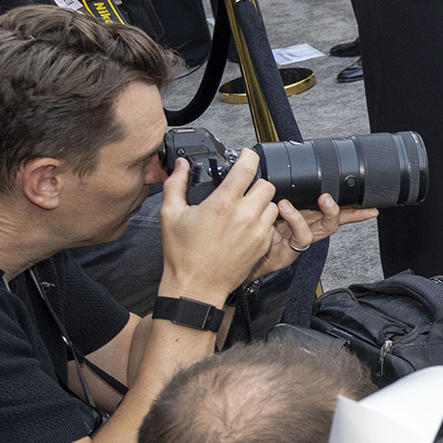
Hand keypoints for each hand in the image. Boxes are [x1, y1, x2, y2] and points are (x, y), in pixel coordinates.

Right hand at [158, 151, 280, 304]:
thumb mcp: (170, 215)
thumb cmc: (182, 255)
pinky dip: (262, 221)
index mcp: (223, 204)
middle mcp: (245, 215)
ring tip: (243, 209)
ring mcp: (257, 231)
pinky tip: (246, 227)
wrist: (196, 288)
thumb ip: (175, 185)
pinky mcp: (263, 244)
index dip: (249, 155)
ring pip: (272, 204)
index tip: (246, 155)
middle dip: (255, 183)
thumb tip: (180, 166)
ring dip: (261, 202)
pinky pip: (271, 224)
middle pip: (266, 184)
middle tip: (241, 189)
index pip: (248, 167)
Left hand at [252, 193, 377, 279]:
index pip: (336, 210)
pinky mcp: (293, 249)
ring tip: (314, 200)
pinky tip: (284, 208)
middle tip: (331, 197)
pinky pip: (301, 234)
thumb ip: (284, 191)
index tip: (372, 207)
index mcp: (308, 215)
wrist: (242, 252)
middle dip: (344, 209)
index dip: (356, 209)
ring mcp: (302, 238)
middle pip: (336, 219)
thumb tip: (288, 168)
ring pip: (325, 228)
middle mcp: (309, 227)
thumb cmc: (255, 227)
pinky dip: (294, 218)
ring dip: (324, 212)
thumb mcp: (273, 204)